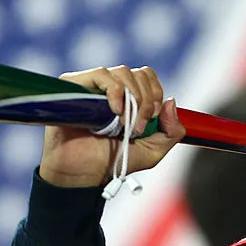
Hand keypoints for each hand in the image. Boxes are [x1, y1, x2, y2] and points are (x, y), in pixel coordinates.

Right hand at [38, 66, 185, 187]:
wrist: (82, 174)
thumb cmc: (112, 162)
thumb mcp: (152, 151)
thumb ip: (171, 131)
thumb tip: (171, 102)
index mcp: (127, 96)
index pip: (147, 76)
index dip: (155, 93)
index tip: (154, 117)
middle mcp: (110, 87)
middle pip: (139, 73)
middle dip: (146, 102)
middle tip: (138, 128)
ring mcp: (92, 85)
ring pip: (123, 72)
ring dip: (132, 100)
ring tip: (124, 125)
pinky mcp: (74, 86)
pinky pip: (101, 74)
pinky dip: (115, 91)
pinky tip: (114, 111)